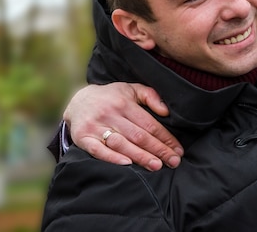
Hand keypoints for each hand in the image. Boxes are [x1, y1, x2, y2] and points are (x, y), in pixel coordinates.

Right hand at [63, 82, 183, 170]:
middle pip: (138, 136)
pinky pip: (98, 150)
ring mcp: (95, 126)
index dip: (165, 138)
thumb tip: (166, 111)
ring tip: (156, 166)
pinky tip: (127, 164)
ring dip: (140, 156)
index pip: (149, 124)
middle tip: (173, 162)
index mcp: (124, 103)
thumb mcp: (131, 89)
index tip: (178, 150)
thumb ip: (150, 96)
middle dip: (158, 150)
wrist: (78, 101)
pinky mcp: (83, 137)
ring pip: (121, 144)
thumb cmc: (112, 97)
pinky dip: (112, 158)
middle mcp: (110, 114)